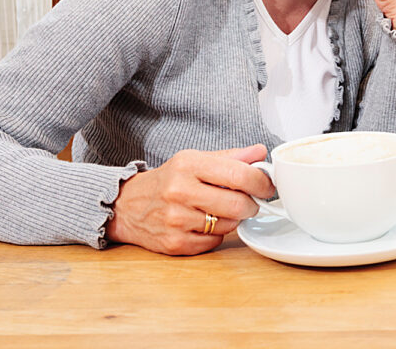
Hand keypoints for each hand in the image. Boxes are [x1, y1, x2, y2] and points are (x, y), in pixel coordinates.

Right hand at [105, 144, 274, 254]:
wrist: (127, 206)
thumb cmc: (167, 180)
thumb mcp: (194, 160)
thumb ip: (230, 157)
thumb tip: (260, 152)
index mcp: (188, 164)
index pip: (239, 174)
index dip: (261, 182)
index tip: (267, 186)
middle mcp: (180, 191)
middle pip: (238, 204)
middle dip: (251, 204)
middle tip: (248, 201)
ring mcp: (177, 219)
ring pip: (228, 224)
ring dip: (232, 219)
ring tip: (217, 210)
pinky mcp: (175, 243)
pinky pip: (214, 242)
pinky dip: (215, 235)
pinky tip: (203, 224)